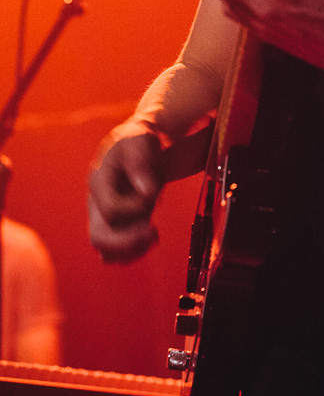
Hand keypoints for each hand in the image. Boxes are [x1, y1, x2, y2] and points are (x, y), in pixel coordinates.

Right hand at [88, 131, 163, 262]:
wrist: (139, 148)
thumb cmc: (138, 141)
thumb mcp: (140, 141)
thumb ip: (140, 162)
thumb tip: (146, 192)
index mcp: (99, 182)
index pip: (110, 210)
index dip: (135, 208)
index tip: (154, 194)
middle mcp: (97, 204)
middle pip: (99, 239)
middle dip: (128, 242)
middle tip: (154, 232)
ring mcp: (105, 219)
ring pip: (107, 253)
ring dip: (133, 251)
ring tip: (154, 236)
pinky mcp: (117, 227)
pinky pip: (118, 254)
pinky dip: (135, 252)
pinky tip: (152, 238)